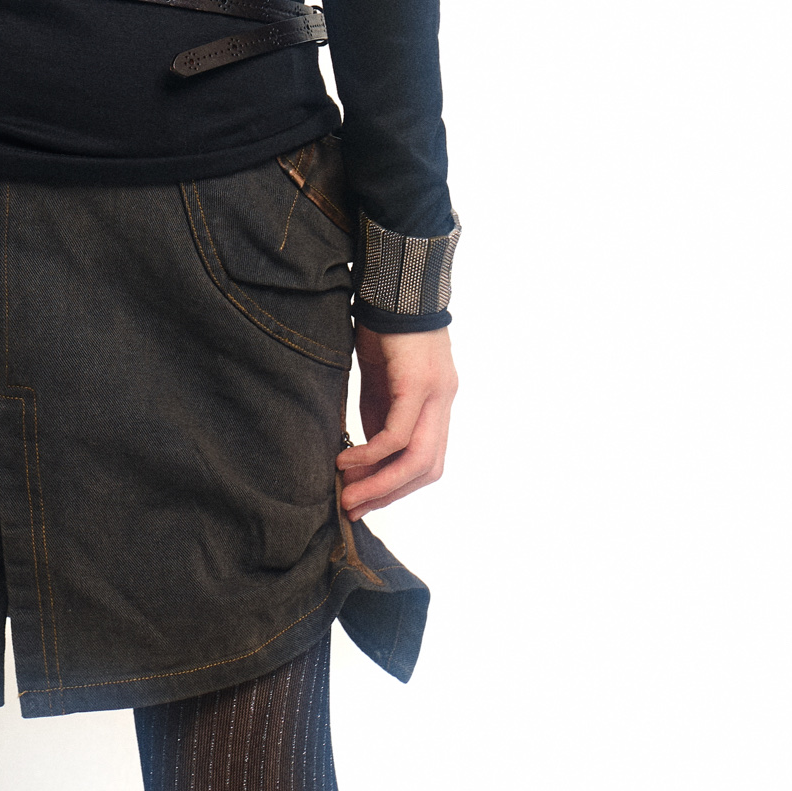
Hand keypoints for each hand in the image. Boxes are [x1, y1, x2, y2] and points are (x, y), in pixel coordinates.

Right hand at [337, 325, 456, 521]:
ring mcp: (435, 393)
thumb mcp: (381, 379)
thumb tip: (370, 455)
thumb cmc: (384, 325)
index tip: (366, 499)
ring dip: (381, 484)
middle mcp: (443, 401)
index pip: (428, 460)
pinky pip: (397, 434)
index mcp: (438, 401)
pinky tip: (348, 462)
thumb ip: (381, 415)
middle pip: (428, 468)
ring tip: (350, 496)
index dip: (398, 485)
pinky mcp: (417, 384)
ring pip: (417, 459)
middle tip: (355, 508)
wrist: (394, 282)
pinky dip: (373, 454)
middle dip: (389, 494)